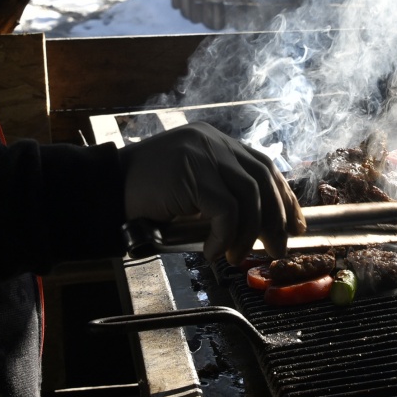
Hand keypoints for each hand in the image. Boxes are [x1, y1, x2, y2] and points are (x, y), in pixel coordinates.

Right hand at [118, 122, 303, 263]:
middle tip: (278, 248)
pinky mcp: (193, 174)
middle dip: (277, 218)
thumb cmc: (142, 193)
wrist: (102, 188)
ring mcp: (203, 154)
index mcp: (214, 140)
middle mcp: (213, 141)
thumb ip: (217, 191)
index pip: (262, 165)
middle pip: (262, 179)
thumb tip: (256, 225)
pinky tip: (212, 252)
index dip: (284, 196)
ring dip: (249, 232)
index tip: (294, 224)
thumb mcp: (188, 186)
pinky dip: (225, 236)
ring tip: (238, 256)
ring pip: (249, 196)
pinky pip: (226, 210)